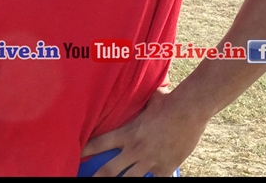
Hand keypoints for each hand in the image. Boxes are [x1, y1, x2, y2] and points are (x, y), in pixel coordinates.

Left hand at [82, 86, 207, 176]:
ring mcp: (149, 160)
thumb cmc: (169, 100)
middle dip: (96, 178)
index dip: (85, 151)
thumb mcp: (148, 100)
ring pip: (129, 180)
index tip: (75, 156)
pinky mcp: (165, 167)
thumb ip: (141, 102)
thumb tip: (143, 90)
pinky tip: (149, 182)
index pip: (99, 144)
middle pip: (108, 171)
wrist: (190, 108)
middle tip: (86, 181)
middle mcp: (135, 149)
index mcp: (128, 132)